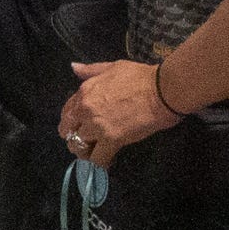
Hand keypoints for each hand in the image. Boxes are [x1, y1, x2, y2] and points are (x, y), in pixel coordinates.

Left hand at [58, 60, 185, 168]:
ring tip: (94, 153)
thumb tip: (73, 67)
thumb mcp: (112, 67)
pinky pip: (97, 158)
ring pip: (78, 146)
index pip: (67, 111)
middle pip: (68, 130)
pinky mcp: (112, 140)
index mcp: (84, 91)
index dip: (70, 121)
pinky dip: (99, 162)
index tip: (77, 127)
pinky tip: (107, 162)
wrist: (161, 90)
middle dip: (73, 137)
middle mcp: (85, 109)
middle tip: (86, 142)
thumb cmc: (141, 77)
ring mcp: (96, 125)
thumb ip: (90, 70)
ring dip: (84, 151)